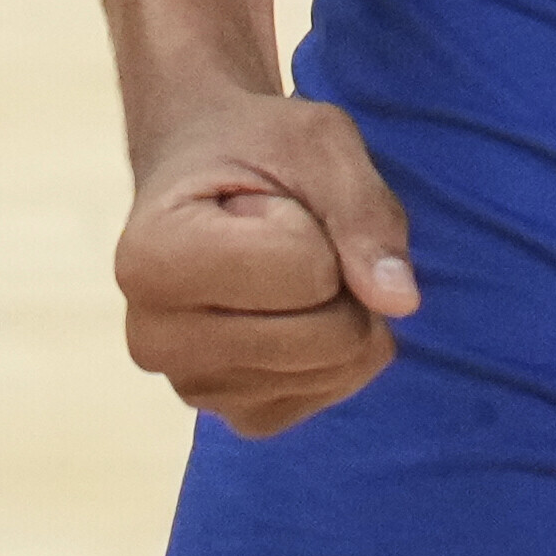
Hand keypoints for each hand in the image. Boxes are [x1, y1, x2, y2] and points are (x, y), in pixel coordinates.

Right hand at [114, 93, 421, 437]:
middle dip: (341, 277)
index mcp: (153, 257)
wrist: (203, 172)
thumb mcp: (317, 142)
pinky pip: (328, 394)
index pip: (308, 271)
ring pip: (336, 369)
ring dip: (343, 310)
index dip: (318, 225)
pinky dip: (337, 350)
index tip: (265, 201)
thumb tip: (401, 303)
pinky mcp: (234, 414)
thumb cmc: (257, 147)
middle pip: (328, 337)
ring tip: (283, 268)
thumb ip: (363, 212)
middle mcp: (153, 338)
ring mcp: (191, 386)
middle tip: (287, 235)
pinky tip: (291, 309)